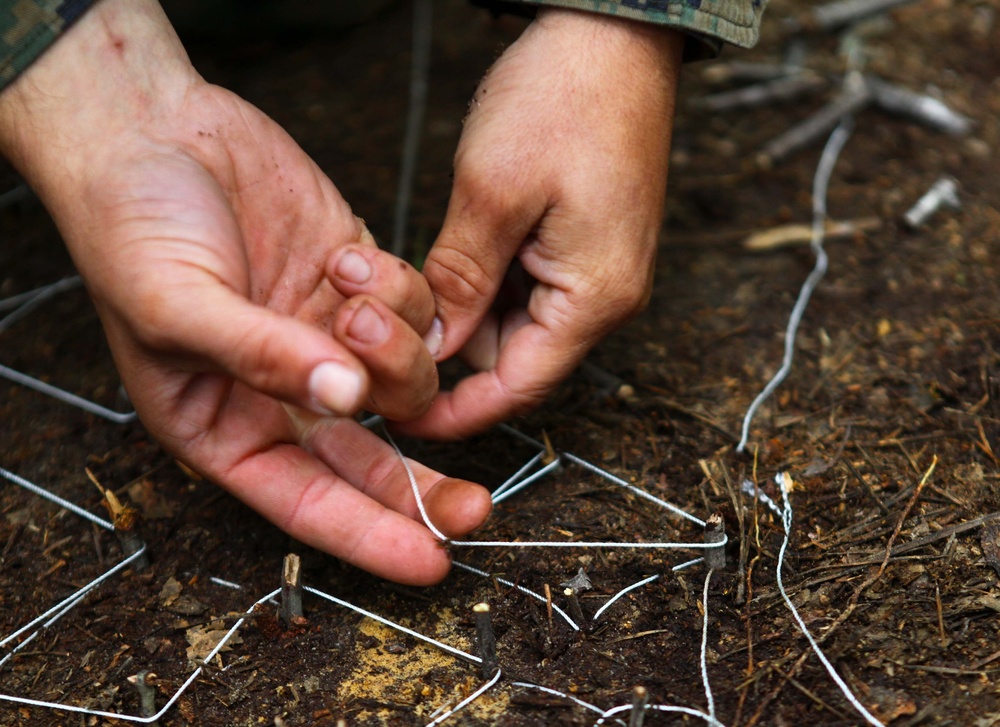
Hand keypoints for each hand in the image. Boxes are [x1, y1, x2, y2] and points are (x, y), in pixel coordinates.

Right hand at [0, 0, 489, 584]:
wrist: (152, 129)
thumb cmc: (131, 227)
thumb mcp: (176, 304)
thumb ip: (260, 357)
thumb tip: (342, 399)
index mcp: (227, 423)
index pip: (307, 500)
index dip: (369, 535)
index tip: (430, 560)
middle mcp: (286, 391)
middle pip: (371, 461)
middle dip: (423, 487)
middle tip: (475, 507)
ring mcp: (329, 336)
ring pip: (403, 379)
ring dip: (397, 347)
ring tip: (351, 294)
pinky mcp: (359, 284)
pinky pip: (414, 310)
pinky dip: (400, 292)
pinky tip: (350, 257)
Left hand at [401, 8, 684, 438]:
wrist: (614, 33)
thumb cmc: (564, 98)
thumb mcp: (492, 193)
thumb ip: (459, 281)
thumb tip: (432, 347)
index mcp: (595, 298)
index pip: (516, 389)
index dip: (452, 412)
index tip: (395, 414)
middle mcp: (602, 297)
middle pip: (508, 359)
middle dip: (442, 347)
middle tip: (371, 320)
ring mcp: (593, 270)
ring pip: (506, 322)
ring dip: (452, 308)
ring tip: (393, 276)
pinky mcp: (578, 244)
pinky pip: (518, 286)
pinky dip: (474, 279)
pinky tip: (437, 252)